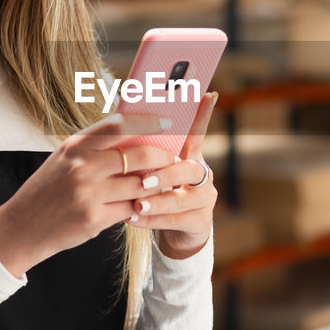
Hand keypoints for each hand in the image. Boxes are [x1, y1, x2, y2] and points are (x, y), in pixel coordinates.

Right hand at [0, 112, 178, 277]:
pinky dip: (141, 206)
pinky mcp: (93, 218)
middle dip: (163, 157)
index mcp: (75, 146)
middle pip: (138, 155)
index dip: (148, 120)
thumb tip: (134, 137)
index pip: (119, 124)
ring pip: (140, 184)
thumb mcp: (64, 161)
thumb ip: (94, 149)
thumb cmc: (46, 192)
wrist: (20, 228)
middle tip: (174, 160)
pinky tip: (145, 205)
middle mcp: (82, 165)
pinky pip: (130, 208)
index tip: (168, 121)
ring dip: (157, 185)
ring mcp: (88, 192)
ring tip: (166, 183)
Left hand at [131, 92, 219, 259]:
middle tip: (143, 180)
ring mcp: (204, 199)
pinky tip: (132, 218)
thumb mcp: (150, 172)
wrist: (172, 234)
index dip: (203, 115)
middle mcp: (201, 175)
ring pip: (183, 198)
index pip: (196, 133)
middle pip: (188, 169)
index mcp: (188, 157)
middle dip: (165, 174)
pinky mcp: (200, 222)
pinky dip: (153, 220)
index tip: (208, 94)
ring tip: (136, 204)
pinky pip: (177, 220)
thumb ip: (144, 154)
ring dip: (157, 201)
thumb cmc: (155, 195)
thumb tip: (121, 129)